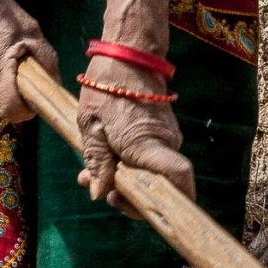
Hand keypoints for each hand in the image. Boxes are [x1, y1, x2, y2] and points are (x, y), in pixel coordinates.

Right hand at [0, 0, 58, 125]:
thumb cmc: (2, 14)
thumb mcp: (33, 32)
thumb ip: (47, 62)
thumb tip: (56, 86)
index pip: (10, 110)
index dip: (25, 111)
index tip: (35, 99)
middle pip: (3, 108)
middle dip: (19, 100)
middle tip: (28, 81)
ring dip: (8, 90)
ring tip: (13, 66)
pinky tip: (0, 61)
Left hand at [77, 60, 193, 215]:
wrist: (127, 55)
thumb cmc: (106, 88)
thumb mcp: (90, 126)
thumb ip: (97, 162)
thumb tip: (100, 194)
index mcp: (147, 143)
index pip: (179, 178)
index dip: (174, 202)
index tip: (147, 212)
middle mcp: (165, 143)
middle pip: (157, 185)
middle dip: (126, 194)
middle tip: (93, 187)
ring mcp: (166, 137)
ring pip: (150, 172)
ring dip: (121, 178)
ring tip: (88, 174)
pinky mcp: (162, 131)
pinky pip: (149, 158)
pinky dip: (127, 164)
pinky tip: (103, 158)